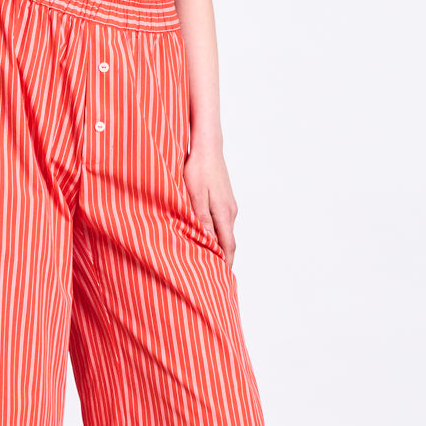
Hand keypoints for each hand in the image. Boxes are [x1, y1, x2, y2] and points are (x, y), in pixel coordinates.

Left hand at [182, 142, 237, 266]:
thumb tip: (208, 240)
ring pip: (225, 231)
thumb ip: (201, 218)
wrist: (207, 147)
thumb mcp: (194, 195)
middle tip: (212, 273)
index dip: (226, 263)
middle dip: (222, 258)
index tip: (221, 278)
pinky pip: (222, 221)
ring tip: (206, 257)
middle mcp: (230, 211)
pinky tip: (205, 234)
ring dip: (219, 245)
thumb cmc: (197, 169)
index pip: (228, 246)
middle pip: (228, 241)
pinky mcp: (224, 199)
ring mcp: (229, 205)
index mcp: (223, 213)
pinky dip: (217, 232)